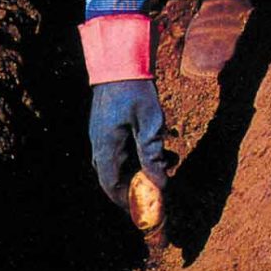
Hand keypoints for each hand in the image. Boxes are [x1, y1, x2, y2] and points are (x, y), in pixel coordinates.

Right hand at [89, 79, 167, 208]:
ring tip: (170, 160)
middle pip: (115, 176)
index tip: (144, 211)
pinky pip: (122, 147)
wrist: (121, 59)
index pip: (112, 186)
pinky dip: (140, 151)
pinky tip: (161, 143)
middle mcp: (100, 143)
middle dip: (138, 185)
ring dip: (143, 166)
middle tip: (161, 189)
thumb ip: (152, 155)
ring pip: (121, 161)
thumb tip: (160, 185)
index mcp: (107, 147)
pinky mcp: (108, 123)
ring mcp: (102, 133)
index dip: (127, 202)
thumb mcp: (150, 123)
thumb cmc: (135, 90)